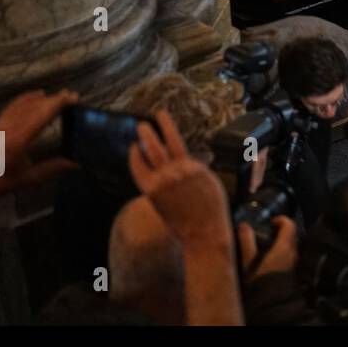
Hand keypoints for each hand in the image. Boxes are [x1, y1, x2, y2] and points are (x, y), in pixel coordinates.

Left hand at [0, 88, 79, 211]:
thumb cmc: (3, 183)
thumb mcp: (30, 178)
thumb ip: (53, 168)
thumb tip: (76, 163)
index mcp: (18, 142)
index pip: (41, 116)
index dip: (58, 104)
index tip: (73, 97)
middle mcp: (8, 129)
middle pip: (35, 107)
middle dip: (54, 99)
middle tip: (72, 96)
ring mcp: (0, 125)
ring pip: (24, 104)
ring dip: (43, 98)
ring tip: (60, 95)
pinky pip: (13, 106)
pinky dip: (27, 98)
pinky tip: (37, 94)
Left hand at [128, 110, 232, 250]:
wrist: (203, 230)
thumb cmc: (212, 206)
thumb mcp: (209, 180)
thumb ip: (195, 167)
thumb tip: (186, 159)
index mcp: (191, 166)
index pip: (174, 139)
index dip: (165, 126)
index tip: (161, 116)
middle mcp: (174, 172)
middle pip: (156, 145)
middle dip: (148, 132)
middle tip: (143, 123)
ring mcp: (161, 184)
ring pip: (146, 158)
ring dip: (141, 144)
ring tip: (138, 137)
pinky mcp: (153, 194)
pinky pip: (140, 173)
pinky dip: (136, 161)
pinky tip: (136, 155)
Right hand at [237, 216, 298, 281]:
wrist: (271, 303)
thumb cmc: (260, 281)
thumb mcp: (249, 261)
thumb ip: (246, 242)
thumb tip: (244, 226)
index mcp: (285, 247)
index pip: (290, 225)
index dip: (282, 220)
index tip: (271, 222)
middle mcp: (293, 253)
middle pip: (293, 234)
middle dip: (282, 231)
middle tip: (269, 232)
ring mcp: (295, 263)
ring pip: (293, 246)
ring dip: (283, 242)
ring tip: (268, 246)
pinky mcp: (293, 271)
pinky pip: (291, 256)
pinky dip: (284, 252)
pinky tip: (271, 258)